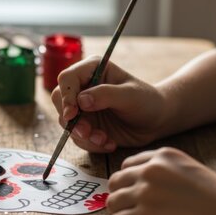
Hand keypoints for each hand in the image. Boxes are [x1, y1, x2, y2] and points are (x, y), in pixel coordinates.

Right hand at [51, 56, 167, 151]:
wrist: (155, 121)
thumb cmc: (147, 101)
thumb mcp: (130, 95)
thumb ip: (106, 95)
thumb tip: (81, 101)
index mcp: (92, 70)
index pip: (67, 78)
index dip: (66, 96)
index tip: (72, 114)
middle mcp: (83, 87)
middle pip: (59, 100)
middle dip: (71, 120)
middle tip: (87, 132)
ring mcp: (82, 107)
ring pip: (66, 122)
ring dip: (83, 135)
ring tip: (104, 139)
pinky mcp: (85, 124)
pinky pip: (77, 137)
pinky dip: (91, 144)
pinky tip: (109, 143)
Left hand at [107, 147, 215, 214]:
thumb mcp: (191, 171)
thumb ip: (167, 173)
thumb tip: (144, 188)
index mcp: (164, 155)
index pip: (127, 165)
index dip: (130, 183)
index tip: (137, 197)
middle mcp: (151, 169)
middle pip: (115, 182)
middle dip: (122, 198)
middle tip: (133, 213)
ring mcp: (147, 192)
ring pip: (112, 203)